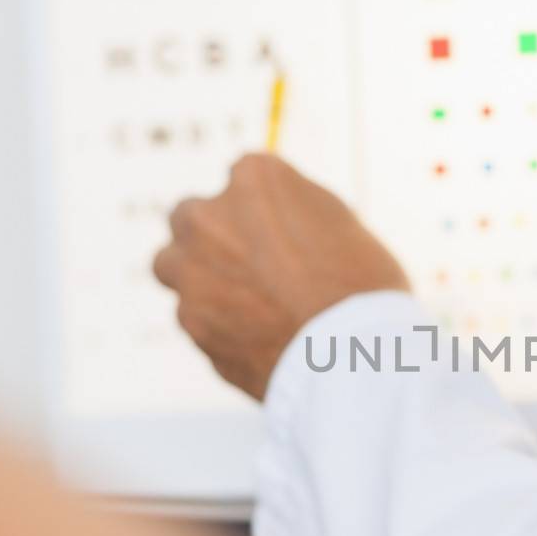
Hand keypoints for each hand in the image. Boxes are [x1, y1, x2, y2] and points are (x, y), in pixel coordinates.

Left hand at [153, 154, 409, 399]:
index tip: (284, 230)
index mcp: (254, 179)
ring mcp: (191, 272)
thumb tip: (280, 218)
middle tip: (250, 262)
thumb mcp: (340, 224)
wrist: (351, 357)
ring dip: (197, 276)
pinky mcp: (190, 324)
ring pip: (172, 267)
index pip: (244, 178)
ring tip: (243, 302)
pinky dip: (217, 323)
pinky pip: (195, 316)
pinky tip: (256, 337)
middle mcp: (209, 217)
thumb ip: (295, 211)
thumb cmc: (364, 286)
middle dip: (212, 236)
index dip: (265, 207)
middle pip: (189, 217)